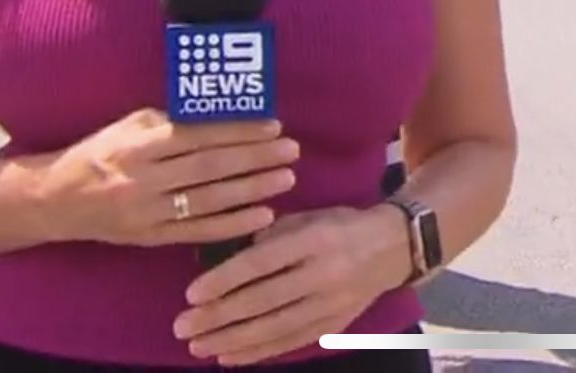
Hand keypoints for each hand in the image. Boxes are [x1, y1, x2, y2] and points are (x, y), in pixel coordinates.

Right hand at [33, 108, 299, 248]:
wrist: (56, 199)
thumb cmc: (99, 153)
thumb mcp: (129, 126)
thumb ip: (172, 122)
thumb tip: (222, 114)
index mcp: (138, 144)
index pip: (197, 135)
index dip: (237, 131)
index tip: (273, 126)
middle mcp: (142, 178)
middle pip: (209, 167)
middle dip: (255, 158)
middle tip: (291, 150)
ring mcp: (145, 212)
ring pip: (207, 201)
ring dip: (251, 190)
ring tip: (286, 179)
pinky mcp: (148, 238)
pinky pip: (196, 232)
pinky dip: (232, 226)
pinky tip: (262, 216)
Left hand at [175, 207, 411, 365]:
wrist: (393, 247)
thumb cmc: (339, 226)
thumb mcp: (306, 217)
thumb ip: (267, 236)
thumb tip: (225, 260)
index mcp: (313, 239)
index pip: (261, 263)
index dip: (224, 280)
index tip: (191, 294)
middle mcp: (323, 274)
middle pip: (262, 300)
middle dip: (218, 316)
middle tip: (182, 326)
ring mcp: (330, 304)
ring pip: (274, 327)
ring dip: (231, 340)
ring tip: (198, 346)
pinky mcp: (334, 324)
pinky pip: (290, 343)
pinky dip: (257, 352)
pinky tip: (229, 357)